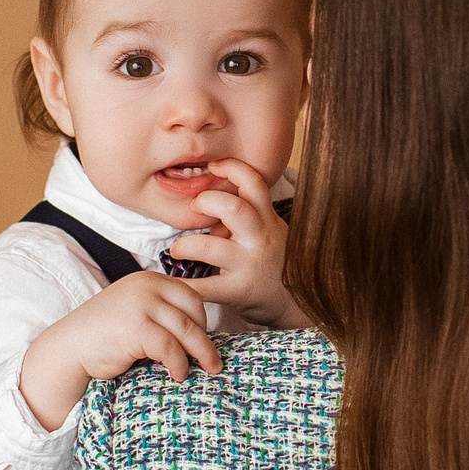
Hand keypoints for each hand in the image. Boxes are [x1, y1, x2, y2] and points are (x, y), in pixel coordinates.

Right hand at [16, 270, 219, 430]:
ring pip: (186, 330)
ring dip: (200, 354)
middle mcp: (146, 287)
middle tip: (212, 360)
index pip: (190, 295)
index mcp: (149, 280)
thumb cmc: (104, 334)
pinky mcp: (136, 329)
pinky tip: (177, 374)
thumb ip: (161, 311)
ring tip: (205, 370)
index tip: (203, 341)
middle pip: (193, 312)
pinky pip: (171, 348)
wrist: (69, 348)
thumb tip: (199, 332)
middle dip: (206, 338)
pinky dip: (179, 363)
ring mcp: (141, 306)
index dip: (202, 320)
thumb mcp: (135, 310)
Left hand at [165, 158, 311, 328]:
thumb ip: (249, 213)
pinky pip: (205, 287)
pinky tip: (171, 282)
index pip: (254, 183)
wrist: (297, 303)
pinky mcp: (238, 291)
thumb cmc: (277, 263)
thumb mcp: (271, 231)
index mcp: (267, 220)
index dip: (233, 169)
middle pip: (233, 207)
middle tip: (194, 210)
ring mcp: (249, 265)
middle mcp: (259, 238)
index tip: (213, 166)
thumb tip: (212, 198)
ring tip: (177, 249)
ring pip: (210, 246)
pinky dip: (183, 284)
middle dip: (206, 202)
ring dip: (186, 245)